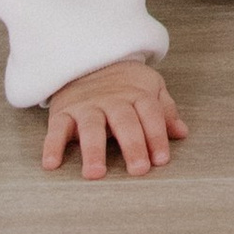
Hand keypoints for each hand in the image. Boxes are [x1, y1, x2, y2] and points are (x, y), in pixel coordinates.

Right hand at [41, 54, 192, 176]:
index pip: (150, 114)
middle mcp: (112, 100)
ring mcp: (87, 106)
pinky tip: (51, 164)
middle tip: (138, 170)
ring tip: (95, 173)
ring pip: (91, 127)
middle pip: (124, 121)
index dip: (157, 136)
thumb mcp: (150, 88)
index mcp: (136, 95)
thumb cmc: (125, 84)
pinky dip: (52, 146)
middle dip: (132, 145)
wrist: (89, 60)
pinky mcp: (63, 112)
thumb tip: (182, 132)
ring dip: (93, 150)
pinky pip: (56, 129)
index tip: (161, 160)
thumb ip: (165, 111)